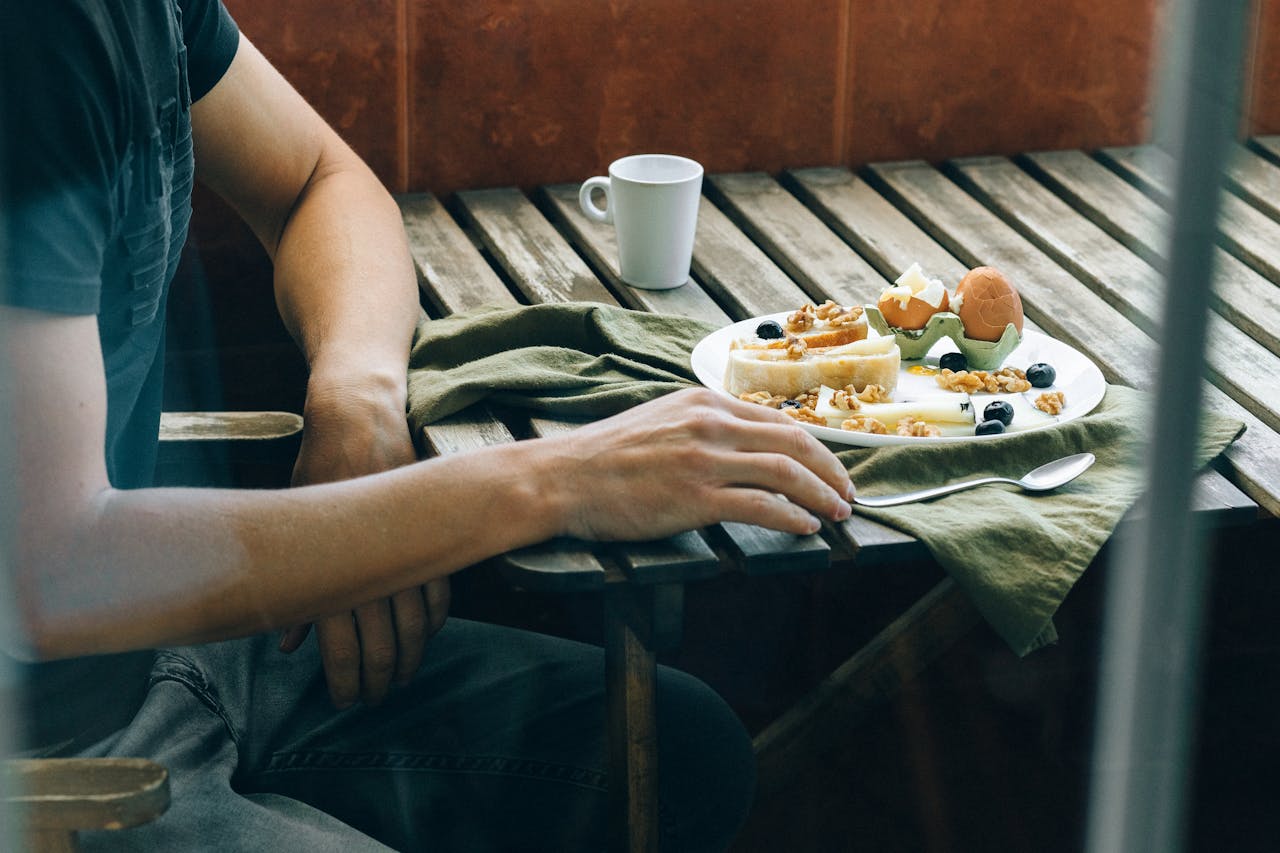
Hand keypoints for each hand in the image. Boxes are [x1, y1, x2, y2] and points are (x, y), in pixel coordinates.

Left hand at [278, 382, 448, 707]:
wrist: (358, 419)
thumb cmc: (316, 470)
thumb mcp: (291, 523)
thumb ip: (295, 589)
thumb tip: (289, 645)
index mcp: (331, 565)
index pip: (343, 646)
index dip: (347, 681)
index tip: (347, 700)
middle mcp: (371, 563)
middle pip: (383, 642)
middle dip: (380, 678)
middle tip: (376, 696)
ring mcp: (405, 549)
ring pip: (416, 623)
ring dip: (411, 656)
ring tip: (402, 675)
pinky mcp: (431, 532)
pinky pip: (441, 589)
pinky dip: (435, 619)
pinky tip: (426, 635)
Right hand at [551, 387, 854, 540]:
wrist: (562, 478)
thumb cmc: (605, 457)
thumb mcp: (660, 421)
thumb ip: (701, 426)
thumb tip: (741, 446)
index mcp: (702, 401)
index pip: (777, 420)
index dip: (814, 445)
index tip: (830, 466)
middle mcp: (710, 423)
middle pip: (794, 442)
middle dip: (831, 469)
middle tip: (848, 492)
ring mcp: (704, 459)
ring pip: (786, 472)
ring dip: (821, 494)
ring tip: (838, 513)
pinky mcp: (695, 496)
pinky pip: (762, 506)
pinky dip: (793, 517)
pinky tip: (807, 528)